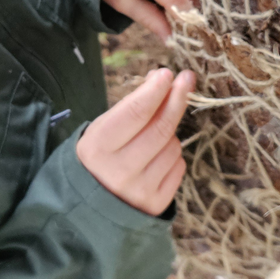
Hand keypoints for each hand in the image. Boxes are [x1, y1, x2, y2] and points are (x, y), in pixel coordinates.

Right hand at [76, 68, 195, 215]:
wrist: (93, 205)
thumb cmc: (101, 157)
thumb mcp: (103, 130)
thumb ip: (131, 107)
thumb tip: (163, 80)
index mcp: (98, 149)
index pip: (135, 113)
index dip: (155, 91)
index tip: (168, 74)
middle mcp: (119, 172)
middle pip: (160, 128)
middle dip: (176, 99)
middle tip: (186, 79)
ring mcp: (140, 190)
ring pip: (172, 146)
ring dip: (169, 133)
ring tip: (151, 139)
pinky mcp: (157, 203)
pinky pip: (177, 166)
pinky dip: (172, 156)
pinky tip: (155, 160)